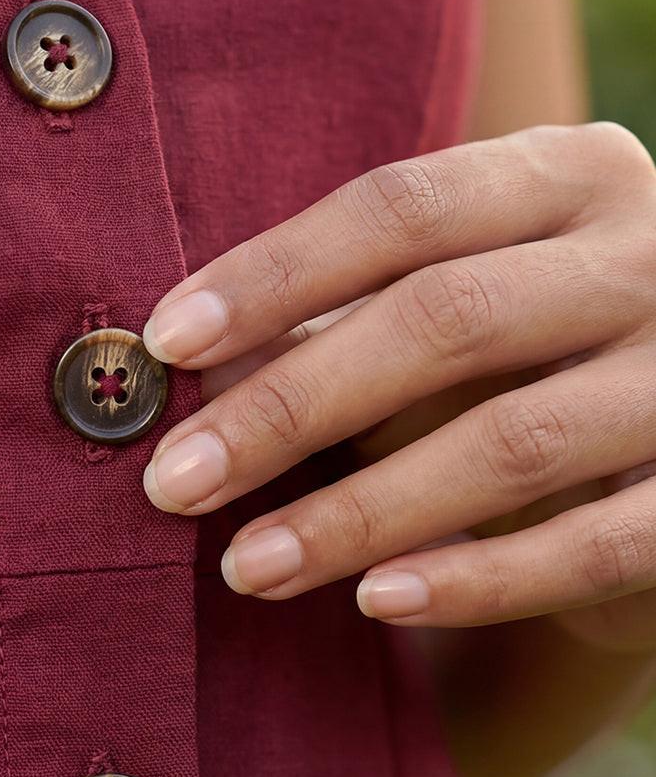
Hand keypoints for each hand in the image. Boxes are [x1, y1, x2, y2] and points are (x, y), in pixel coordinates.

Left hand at [140, 123, 655, 651]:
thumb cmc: (531, 346)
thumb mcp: (453, 297)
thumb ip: (345, 316)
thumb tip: (188, 367)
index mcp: (570, 175)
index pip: (402, 206)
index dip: (277, 273)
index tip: (169, 344)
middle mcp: (648, 255)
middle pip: (446, 318)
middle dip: (292, 405)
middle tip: (175, 479)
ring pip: (512, 441)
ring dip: (360, 512)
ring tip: (248, 564)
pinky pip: (595, 546)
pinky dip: (479, 581)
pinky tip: (377, 600)